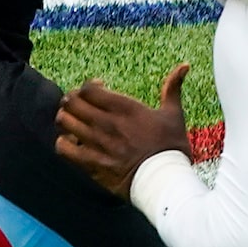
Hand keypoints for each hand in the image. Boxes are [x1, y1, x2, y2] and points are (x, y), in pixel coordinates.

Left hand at [55, 64, 193, 197]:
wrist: (166, 181)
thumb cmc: (171, 147)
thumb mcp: (174, 115)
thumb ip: (172, 88)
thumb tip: (184, 65)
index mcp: (125, 108)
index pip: (88, 89)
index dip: (87, 87)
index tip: (97, 91)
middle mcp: (107, 123)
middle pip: (71, 101)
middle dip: (73, 100)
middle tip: (80, 106)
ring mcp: (97, 143)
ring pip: (64, 121)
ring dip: (67, 119)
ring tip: (75, 123)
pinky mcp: (91, 163)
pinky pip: (62, 148)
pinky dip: (63, 143)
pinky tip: (73, 144)